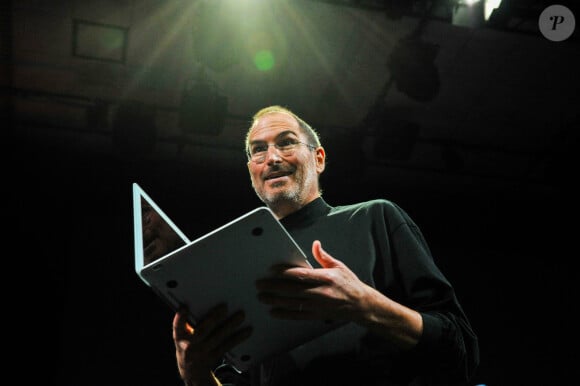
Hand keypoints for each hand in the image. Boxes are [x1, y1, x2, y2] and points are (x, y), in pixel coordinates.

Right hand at [173, 305, 251, 384]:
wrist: (191, 370)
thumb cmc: (188, 343)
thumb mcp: (183, 334)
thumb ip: (189, 321)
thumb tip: (202, 300)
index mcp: (179, 337)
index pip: (177, 327)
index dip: (180, 318)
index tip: (184, 308)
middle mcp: (189, 346)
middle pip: (202, 331)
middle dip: (214, 318)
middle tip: (225, 306)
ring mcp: (202, 353)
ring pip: (217, 337)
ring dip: (230, 325)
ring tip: (241, 315)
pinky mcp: (213, 357)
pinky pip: (227, 345)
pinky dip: (238, 337)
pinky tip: (247, 330)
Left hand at [255, 240, 370, 322]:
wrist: (360, 305)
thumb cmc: (349, 284)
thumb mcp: (339, 266)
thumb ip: (323, 256)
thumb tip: (315, 244)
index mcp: (326, 278)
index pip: (302, 275)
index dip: (285, 273)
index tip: (272, 270)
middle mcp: (321, 292)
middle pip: (293, 289)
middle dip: (274, 287)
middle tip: (260, 284)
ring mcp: (318, 305)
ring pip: (292, 303)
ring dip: (275, 300)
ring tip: (262, 297)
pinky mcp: (317, 315)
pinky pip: (298, 316)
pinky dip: (285, 314)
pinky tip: (274, 312)